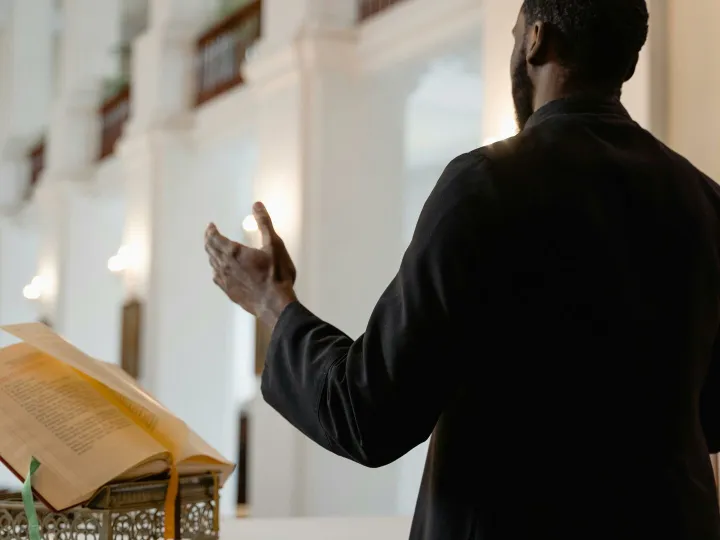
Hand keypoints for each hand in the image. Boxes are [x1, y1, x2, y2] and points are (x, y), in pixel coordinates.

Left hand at [205, 202, 296, 327]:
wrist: (276, 305)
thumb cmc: (277, 274)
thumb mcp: (275, 245)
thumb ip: (264, 224)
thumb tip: (256, 205)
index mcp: (234, 252)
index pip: (214, 238)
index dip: (211, 230)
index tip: (211, 225)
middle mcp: (225, 266)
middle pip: (210, 250)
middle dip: (209, 240)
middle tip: (210, 235)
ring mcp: (226, 281)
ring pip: (213, 264)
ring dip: (212, 254)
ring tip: (215, 250)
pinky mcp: (230, 293)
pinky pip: (217, 278)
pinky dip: (216, 270)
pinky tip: (220, 272)